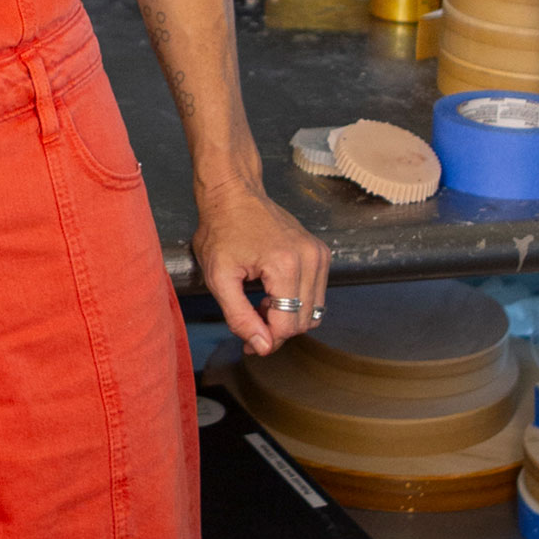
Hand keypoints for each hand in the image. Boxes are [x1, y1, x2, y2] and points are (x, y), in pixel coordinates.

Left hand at [191, 182, 329, 357]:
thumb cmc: (221, 228)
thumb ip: (239, 316)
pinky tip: (272, 292)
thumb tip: (262, 346)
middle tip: (250, 319)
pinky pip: (316, 293)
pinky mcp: (319, 252)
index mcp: (286, 265)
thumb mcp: (219, 277)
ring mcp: (318, 254)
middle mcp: (310, 258)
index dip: (267, 340)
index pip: (288, 325)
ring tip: (259, 302)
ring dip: (288, 316)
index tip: (248, 341)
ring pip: (314, 311)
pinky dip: (296, 301)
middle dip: (277, 329)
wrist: (233, 192)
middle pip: (304, 321)